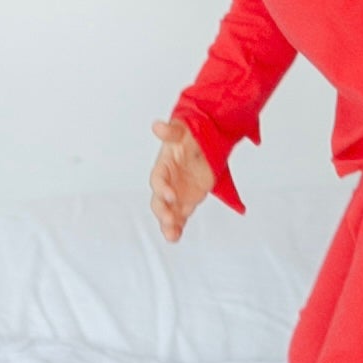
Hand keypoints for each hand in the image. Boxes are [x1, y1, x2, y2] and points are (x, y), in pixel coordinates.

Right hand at [149, 116, 215, 241]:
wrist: (205, 142)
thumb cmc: (189, 136)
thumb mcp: (182, 130)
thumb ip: (171, 131)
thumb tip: (158, 125)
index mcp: (163, 165)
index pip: (158, 179)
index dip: (162, 188)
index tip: (171, 195)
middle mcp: (168, 182)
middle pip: (159, 200)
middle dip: (163, 211)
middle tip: (170, 219)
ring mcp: (177, 194)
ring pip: (168, 212)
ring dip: (168, 224)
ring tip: (171, 236)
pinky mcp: (187, 201)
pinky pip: (180, 217)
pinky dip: (177, 227)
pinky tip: (175, 236)